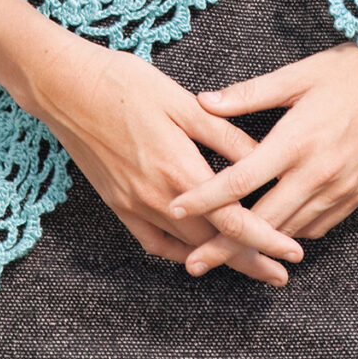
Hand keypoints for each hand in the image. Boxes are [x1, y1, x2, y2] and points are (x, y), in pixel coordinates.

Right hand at [30, 36, 305, 286]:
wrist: (65, 86)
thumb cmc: (126, 84)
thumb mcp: (183, 102)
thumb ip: (224, 136)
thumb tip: (263, 159)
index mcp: (180, 169)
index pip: (233, 220)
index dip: (267, 239)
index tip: (292, 254)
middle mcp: (157, 197)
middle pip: (212, 243)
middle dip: (249, 261)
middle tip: (279, 274)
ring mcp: (133, 204)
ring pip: (184, 246)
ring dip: (217, 259)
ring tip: (246, 266)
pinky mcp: (116, 203)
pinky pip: (152, 241)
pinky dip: (177, 251)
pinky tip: (193, 252)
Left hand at [168, 0, 357, 276]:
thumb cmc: (354, 71)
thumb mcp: (299, 75)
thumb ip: (250, 95)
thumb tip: (202, 102)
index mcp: (297, 139)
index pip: (240, 179)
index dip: (205, 198)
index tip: (175, 208)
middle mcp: (317, 172)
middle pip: (261, 221)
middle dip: (224, 246)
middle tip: (191, 264)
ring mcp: (339, 189)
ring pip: (289, 230)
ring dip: (256, 248)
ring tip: (224, 260)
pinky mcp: (356, 196)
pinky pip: (316, 226)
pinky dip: (291, 235)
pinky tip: (273, 239)